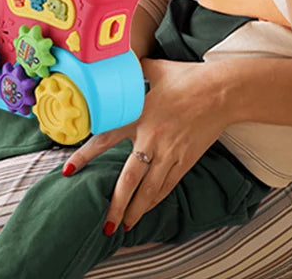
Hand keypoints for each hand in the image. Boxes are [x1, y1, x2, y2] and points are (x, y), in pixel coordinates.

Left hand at [61, 58, 227, 231]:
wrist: (222, 92)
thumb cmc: (189, 77)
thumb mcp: (157, 68)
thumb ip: (137, 70)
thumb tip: (124, 64)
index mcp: (139, 116)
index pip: (105, 138)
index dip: (85, 155)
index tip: (69, 171)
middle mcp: (152, 139)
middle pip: (128, 179)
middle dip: (115, 205)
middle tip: (104, 224)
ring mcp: (170, 153)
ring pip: (149, 190)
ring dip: (135, 210)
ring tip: (122, 227)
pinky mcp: (186, 160)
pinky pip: (167, 186)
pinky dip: (155, 200)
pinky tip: (146, 210)